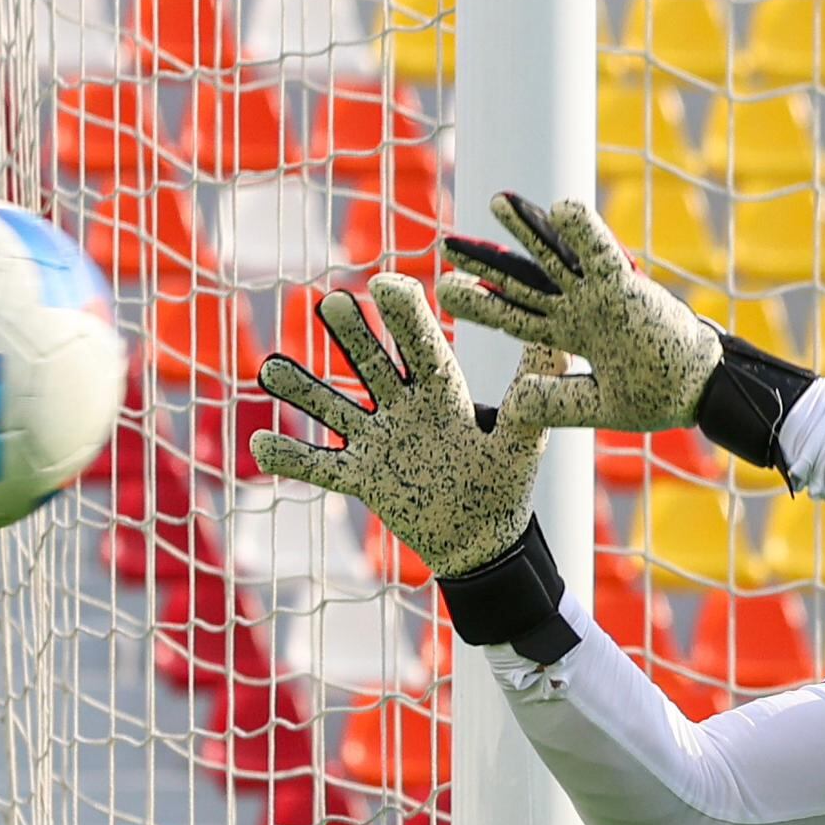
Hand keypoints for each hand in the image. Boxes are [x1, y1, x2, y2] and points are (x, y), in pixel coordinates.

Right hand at [247, 273, 560, 576]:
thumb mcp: (523, 439)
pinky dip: (293, 458)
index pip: (421, 348)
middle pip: (373, 365)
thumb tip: (564, 339)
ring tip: (271, 368)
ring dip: (304, 389)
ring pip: (335, 408)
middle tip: (332, 303)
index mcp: (443, 394)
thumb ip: (534, 393)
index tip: (388, 281)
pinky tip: (260, 446)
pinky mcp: (362, 478)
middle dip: (353, 338)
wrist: (481, 542)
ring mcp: (378, 441)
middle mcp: (404, 408)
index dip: (405, 318)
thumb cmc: (504, 486)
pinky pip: (322, 466)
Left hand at [438, 192, 729, 437]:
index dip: (482, 305)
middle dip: (485, 263)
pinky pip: (602, 256)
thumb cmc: (656, 394)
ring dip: (526, 229)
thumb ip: (558, 403)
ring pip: (555, 256)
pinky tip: (561, 207)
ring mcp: (600, 294)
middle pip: (522, 281)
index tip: (445, 290)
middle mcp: (578, 308)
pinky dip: (584, 232)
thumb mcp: (597, 406)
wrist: (700, 392)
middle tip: (446, 243)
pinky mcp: (628, 288)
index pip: (515, 316)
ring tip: (495, 203)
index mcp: (569, 335)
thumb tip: (515, 402)